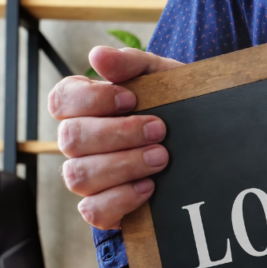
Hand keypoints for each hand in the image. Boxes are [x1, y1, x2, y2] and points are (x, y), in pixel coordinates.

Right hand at [49, 46, 183, 228]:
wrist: (206, 144)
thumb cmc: (174, 105)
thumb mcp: (160, 78)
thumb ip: (130, 64)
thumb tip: (97, 56)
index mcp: (83, 107)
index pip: (61, 100)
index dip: (91, 100)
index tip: (131, 98)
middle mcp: (77, 143)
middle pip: (70, 140)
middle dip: (118, 133)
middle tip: (159, 129)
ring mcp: (87, 177)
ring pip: (78, 176)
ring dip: (123, 165)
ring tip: (161, 158)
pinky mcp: (102, 207)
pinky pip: (92, 211)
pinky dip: (121, 199)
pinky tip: (149, 187)